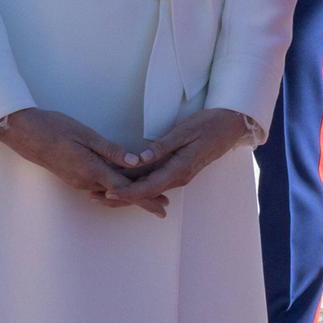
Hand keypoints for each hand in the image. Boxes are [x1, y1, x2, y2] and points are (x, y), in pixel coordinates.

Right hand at [0, 107, 166, 216]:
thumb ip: (111, 150)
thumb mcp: (86, 135)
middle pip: (121, 194)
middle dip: (144, 199)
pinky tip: (125, 185)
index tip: (164, 206)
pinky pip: (100, 186)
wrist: (24, 133)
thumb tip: (135, 163)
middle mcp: (86, 181)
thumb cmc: (55, 128)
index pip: (126, 189)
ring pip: (111, 191)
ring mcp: (78, 181)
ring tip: (151, 196)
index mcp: (92, 170)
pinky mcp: (74, 177)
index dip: (147, 198)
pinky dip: (116, 188)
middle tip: (165, 204)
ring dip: (131, 194)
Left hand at [106, 109, 255, 210]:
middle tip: (92, 196)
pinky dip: (136, 185)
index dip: (125, 192)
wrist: (231, 126)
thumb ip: (162, 146)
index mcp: (178, 169)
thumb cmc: (210, 125)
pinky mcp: (177, 171)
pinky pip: (154, 182)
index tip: (106, 193)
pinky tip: (123, 183)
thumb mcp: (185, 131)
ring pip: (147, 189)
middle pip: (143, 193)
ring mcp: (178, 176)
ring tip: (100, 193)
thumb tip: (140, 159)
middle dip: (118, 197)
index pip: (147, 187)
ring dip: (125, 192)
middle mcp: (177, 177)